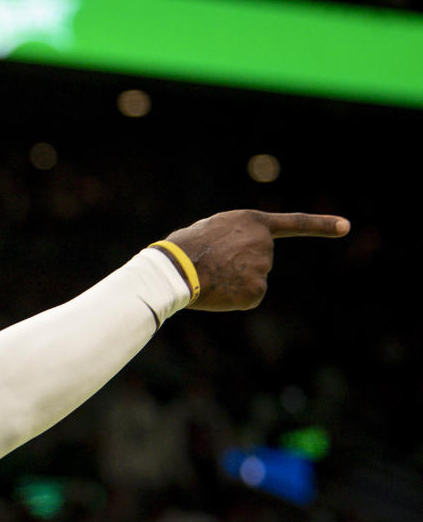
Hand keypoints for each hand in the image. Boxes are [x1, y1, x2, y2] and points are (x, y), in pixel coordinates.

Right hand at [163, 210, 349, 310]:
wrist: (175, 269)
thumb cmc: (182, 249)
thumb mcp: (210, 230)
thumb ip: (233, 238)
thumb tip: (232, 262)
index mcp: (252, 222)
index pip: (294, 223)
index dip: (321, 226)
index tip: (346, 227)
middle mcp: (264, 242)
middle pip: (259, 261)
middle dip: (239, 266)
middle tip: (211, 265)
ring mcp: (264, 267)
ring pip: (253, 281)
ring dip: (233, 283)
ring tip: (209, 276)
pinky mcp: (258, 290)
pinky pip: (248, 298)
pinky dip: (233, 299)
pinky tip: (217, 291)